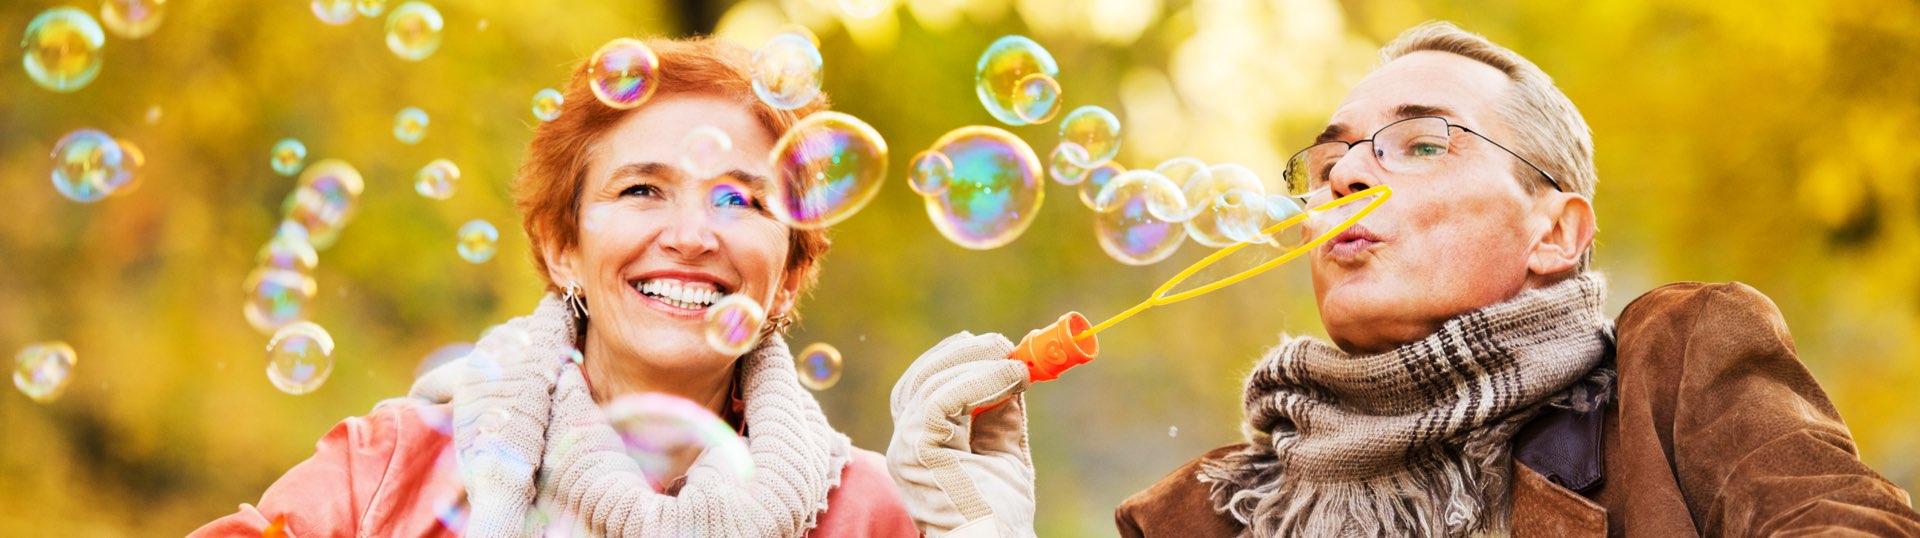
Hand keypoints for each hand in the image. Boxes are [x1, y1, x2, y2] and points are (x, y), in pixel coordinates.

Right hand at [886, 332, 1036, 537]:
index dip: (954, 359)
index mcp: (921, 443)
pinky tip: (1012, 378)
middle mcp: (906, 444)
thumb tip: (1014, 370)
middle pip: (920, 380)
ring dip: (978, 364)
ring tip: (1017, 362)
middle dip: (962, 354)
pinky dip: (980, 381)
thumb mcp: (1004, 450)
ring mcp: (906, 449)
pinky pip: (941, 401)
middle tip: (1004, 343)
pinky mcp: (916, 452)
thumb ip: (1001, 413)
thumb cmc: (1000, 511)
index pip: (923, 386)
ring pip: (930, 385)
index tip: (993, 344)